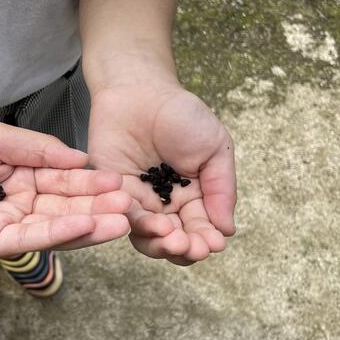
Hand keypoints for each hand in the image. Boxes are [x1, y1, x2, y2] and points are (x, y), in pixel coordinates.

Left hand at [0, 122, 131, 257]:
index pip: (62, 180)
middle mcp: (18, 201)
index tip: (119, 182)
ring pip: (56, 226)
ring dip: (89, 224)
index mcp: (19, 173)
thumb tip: (81, 159)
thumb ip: (40, 150)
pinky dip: (61, 233)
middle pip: (65, 206)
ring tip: (122, 220)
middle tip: (130, 205)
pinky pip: (32, 238)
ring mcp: (7, 224)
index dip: (90, 182)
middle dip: (98, 206)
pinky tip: (86, 225)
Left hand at [88, 80, 235, 264]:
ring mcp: (137, 202)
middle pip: (174, 240)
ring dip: (162, 244)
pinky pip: (123, 215)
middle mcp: (165, 206)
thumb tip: (227, 230)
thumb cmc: (181, 115)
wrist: (141, 90)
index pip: (200, 229)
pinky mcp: (112, 193)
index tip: (214, 243)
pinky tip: (154, 223)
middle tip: (193, 247)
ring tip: (174, 240)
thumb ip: (222, 188)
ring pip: (148, 237)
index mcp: (193, 198)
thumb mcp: (215, 148)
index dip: (206, 240)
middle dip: (185, 249)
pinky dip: (138, 224)